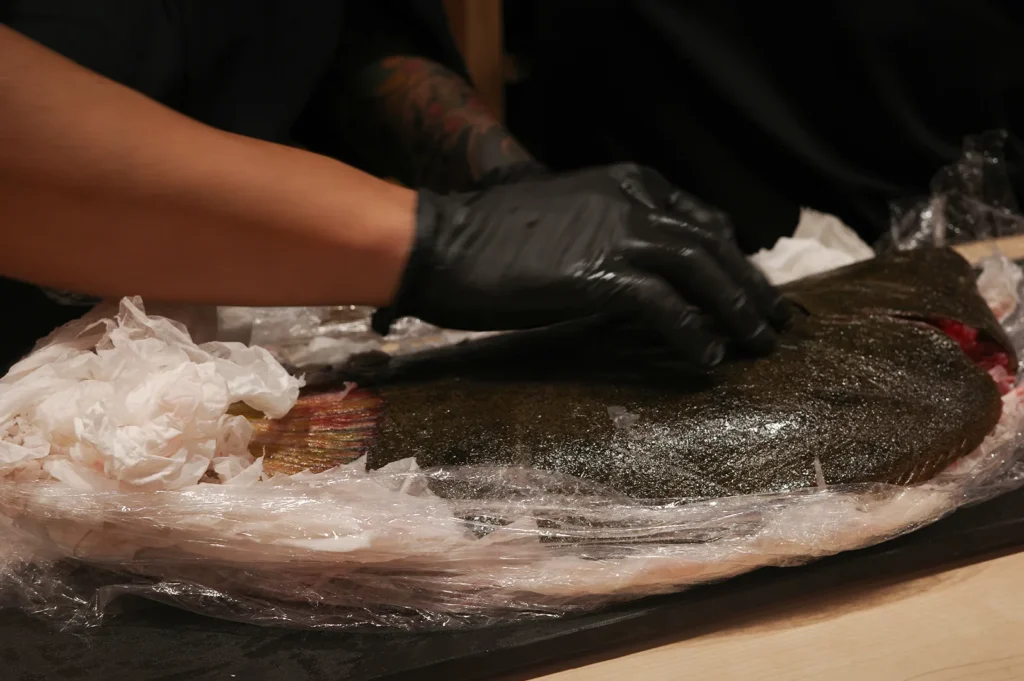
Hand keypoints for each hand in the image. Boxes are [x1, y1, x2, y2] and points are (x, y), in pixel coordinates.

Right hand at [373, 163, 789, 367]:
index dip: (733, 258)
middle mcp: (631, 201)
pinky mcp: (600, 275)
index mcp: (626, 183)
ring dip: (736, 311)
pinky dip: (692, 335)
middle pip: (711, 245)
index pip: (700, 220)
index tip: (750, 288)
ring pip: (700, 271)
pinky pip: (665, 308)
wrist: (442, 243)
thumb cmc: (491, 236)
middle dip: (749, 287)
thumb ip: (608, 233)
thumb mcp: (565, 219)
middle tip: (775, 323)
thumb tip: (641, 278)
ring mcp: (617, 235)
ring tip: (757, 346)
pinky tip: (707, 359)